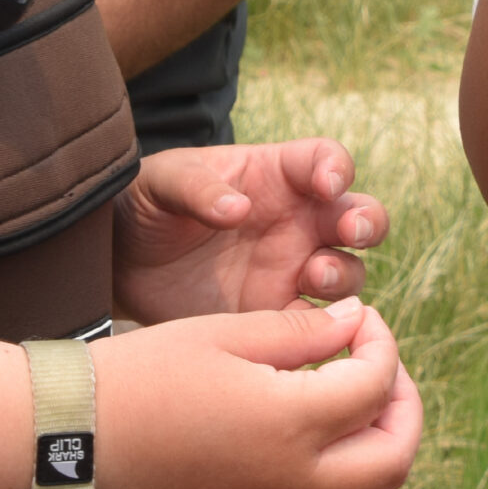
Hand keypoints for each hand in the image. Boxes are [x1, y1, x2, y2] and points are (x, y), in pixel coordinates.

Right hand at [93, 297, 422, 488]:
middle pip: (393, 460)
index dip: (382, 345)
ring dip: (366, 461)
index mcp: (291, 423)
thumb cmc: (141, 377)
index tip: (360, 323)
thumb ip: (299, 333)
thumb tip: (355, 324)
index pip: (378, 386)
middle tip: (376, 374)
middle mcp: (291, 486)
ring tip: (337, 421)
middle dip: (400, 408)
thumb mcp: (221, 334)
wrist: (68, 443)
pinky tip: (300, 480)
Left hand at [113, 139, 386, 322]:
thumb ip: (196, 187)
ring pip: (349, 272)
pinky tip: (305, 327)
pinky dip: (326, 328)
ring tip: (312, 276)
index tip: (327, 183)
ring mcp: (292, 270)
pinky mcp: (277, 316)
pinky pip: (319, 326)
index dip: (337, 168)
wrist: (121, 265)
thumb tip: (237, 209)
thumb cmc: (146, 205)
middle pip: (359, 216)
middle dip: (367, 221)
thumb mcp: (161, 182)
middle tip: (351, 231)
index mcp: (276, 176)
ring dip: (344, 273)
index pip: (324, 160)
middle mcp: (297, 221)